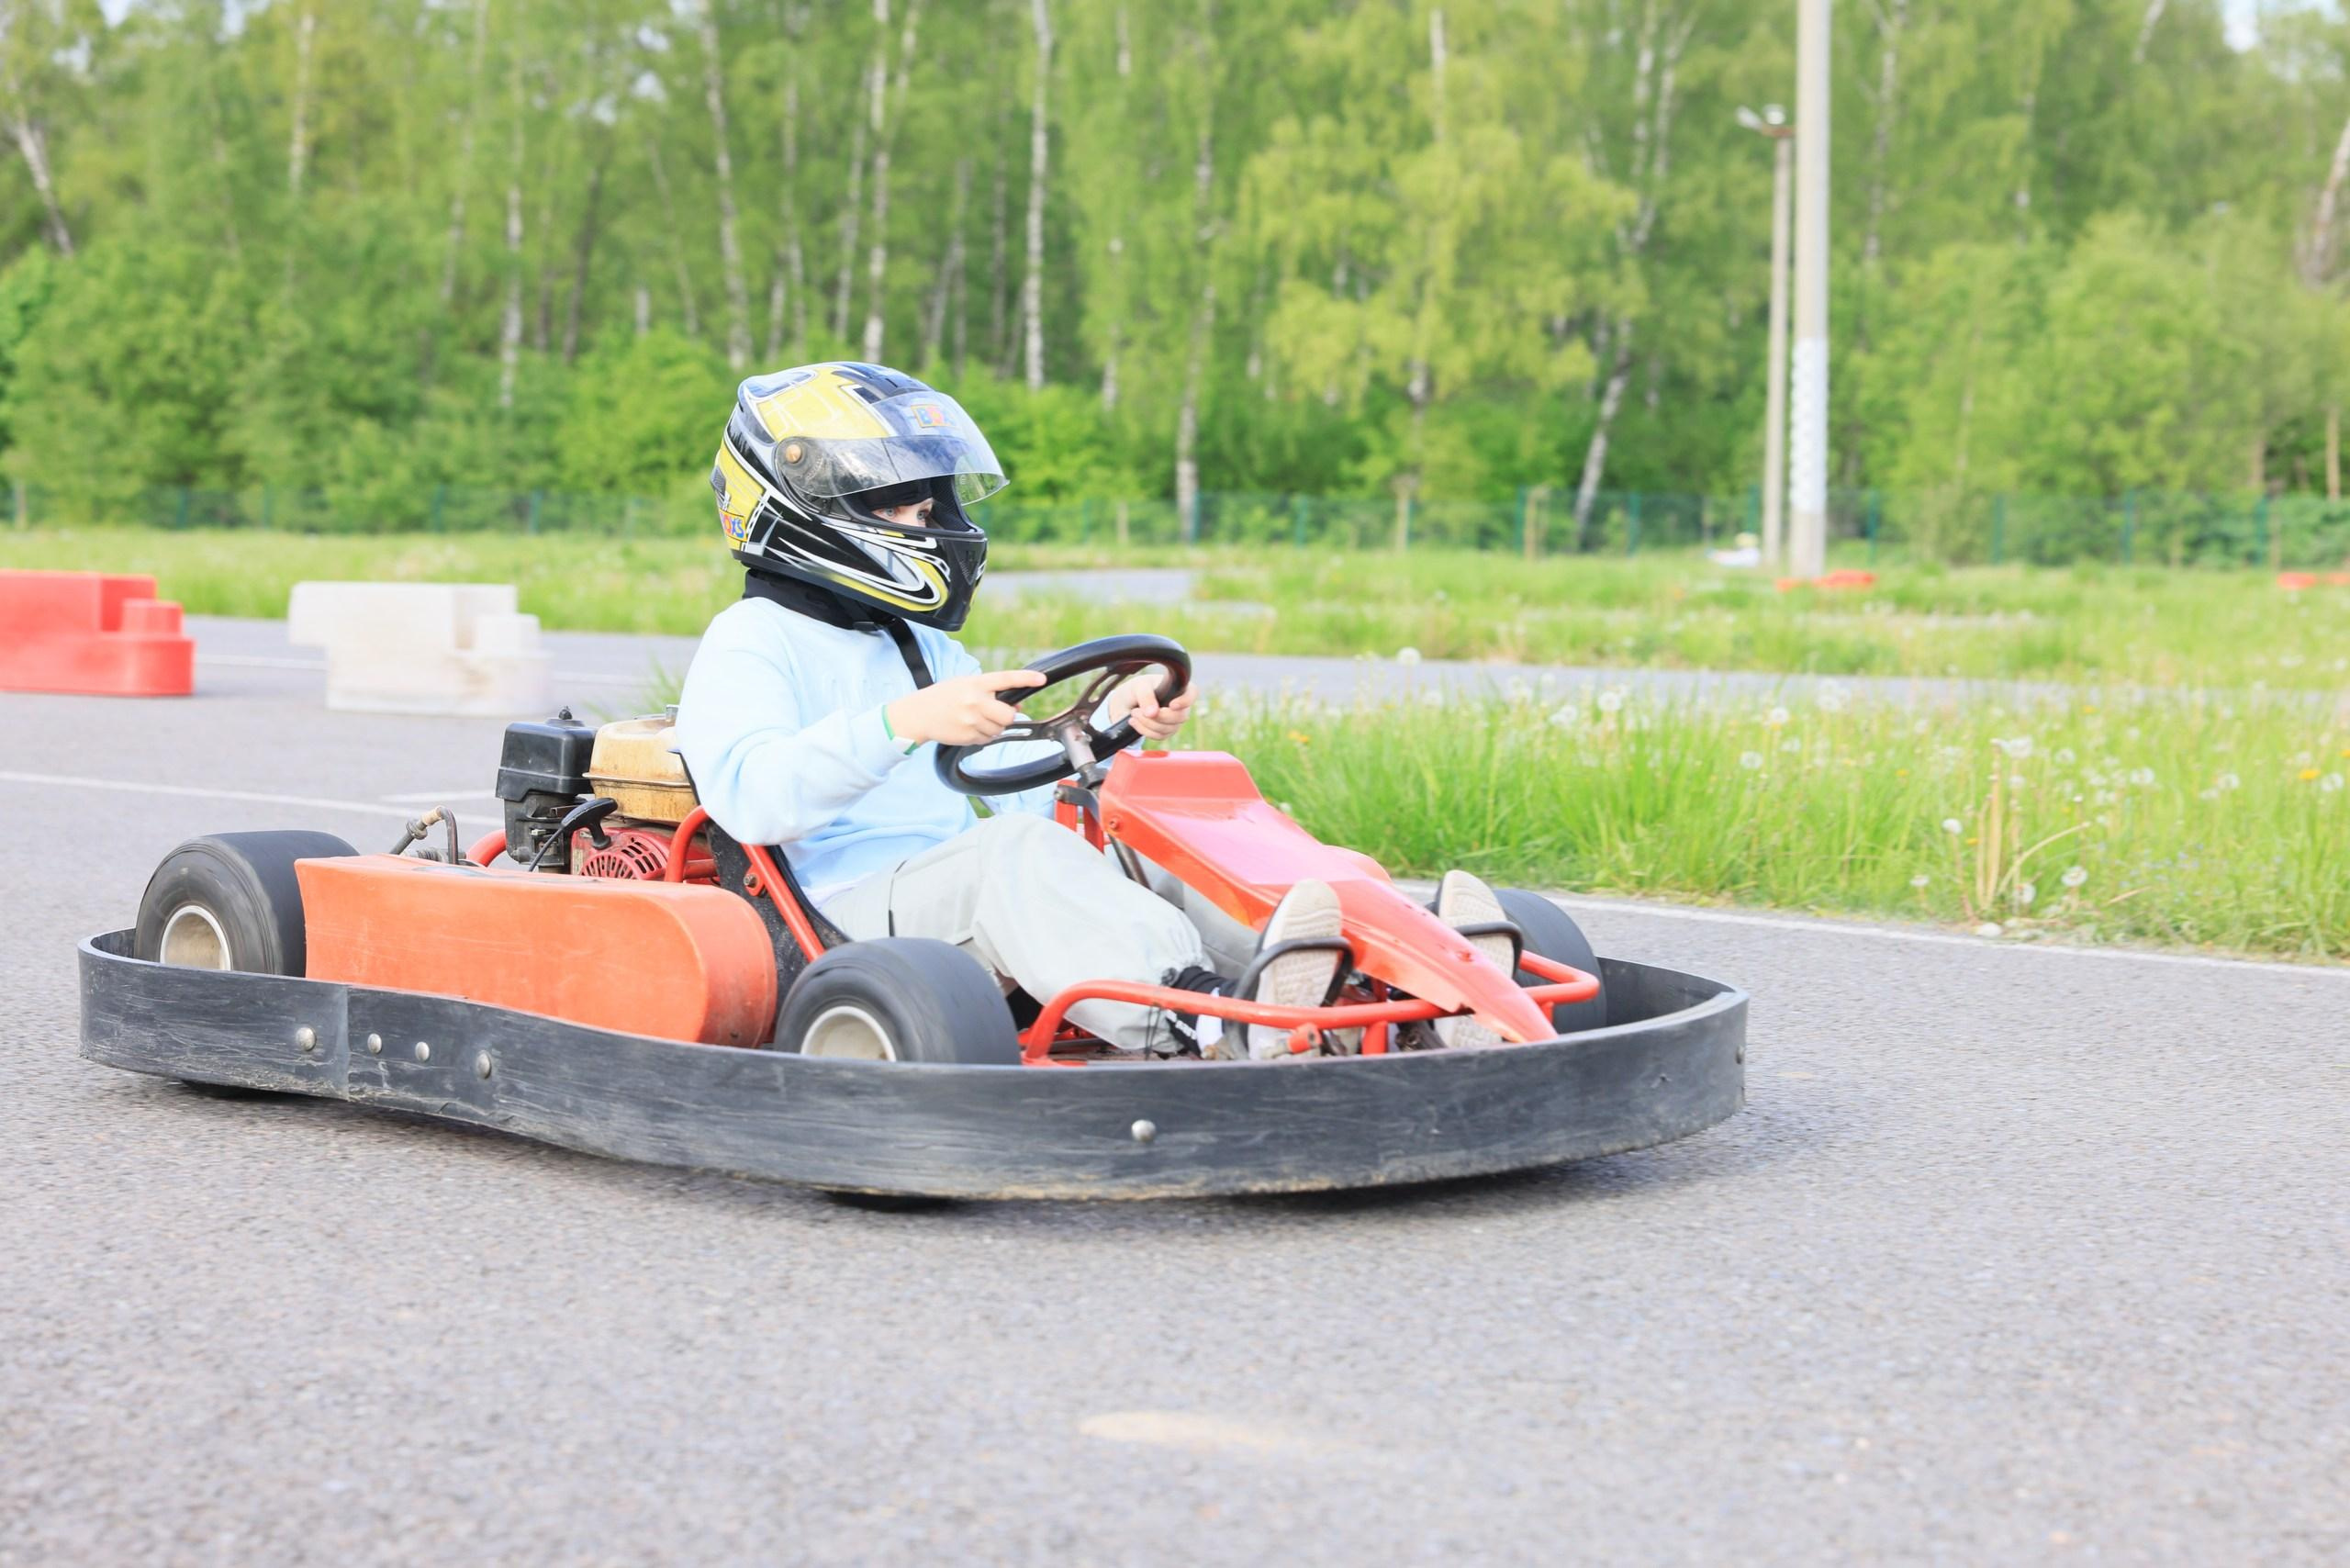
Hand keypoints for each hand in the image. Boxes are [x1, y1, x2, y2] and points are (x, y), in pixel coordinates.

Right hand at [887, 668, 1046, 746]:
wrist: (919, 714)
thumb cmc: (945, 697)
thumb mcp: (966, 685)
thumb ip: (991, 692)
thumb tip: (1017, 705)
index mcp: (976, 683)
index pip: (1006, 679)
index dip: (1026, 678)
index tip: (1041, 679)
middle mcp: (975, 701)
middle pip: (1008, 714)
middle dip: (1007, 715)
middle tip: (995, 712)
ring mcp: (971, 720)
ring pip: (999, 729)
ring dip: (994, 726)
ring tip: (975, 718)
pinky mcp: (968, 736)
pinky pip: (988, 739)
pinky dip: (983, 735)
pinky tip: (969, 727)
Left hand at [1100, 669, 1196, 740]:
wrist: (1129, 701)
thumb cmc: (1139, 688)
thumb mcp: (1140, 687)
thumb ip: (1146, 696)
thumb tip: (1153, 714)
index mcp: (1179, 688)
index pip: (1192, 693)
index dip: (1185, 701)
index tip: (1172, 705)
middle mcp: (1181, 705)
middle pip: (1179, 717)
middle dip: (1158, 717)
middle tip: (1137, 710)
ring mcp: (1175, 720)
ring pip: (1168, 729)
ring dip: (1147, 723)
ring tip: (1134, 713)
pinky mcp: (1166, 731)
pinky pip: (1159, 736)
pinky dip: (1144, 730)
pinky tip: (1134, 721)